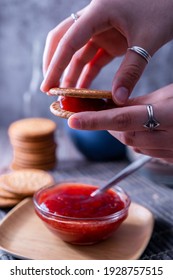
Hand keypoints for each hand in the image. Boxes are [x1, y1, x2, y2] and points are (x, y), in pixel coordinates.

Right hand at [40, 0, 172, 103]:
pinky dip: (88, 72)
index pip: (68, 41)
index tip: (47, 86)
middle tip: (49, 88)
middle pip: (64, 41)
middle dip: (54, 65)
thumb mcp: (148, 39)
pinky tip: (83, 88)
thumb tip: (118, 100)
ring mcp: (102, 29)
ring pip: (78, 52)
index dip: (55, 65)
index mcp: (99, 11)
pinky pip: (94, 57)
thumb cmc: (164, 7)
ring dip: (71, 72)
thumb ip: (132, 70)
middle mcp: (95, 18)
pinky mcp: (111, 38)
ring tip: (66, 94)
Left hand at [67, 83, 172, 161]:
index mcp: (168, 115)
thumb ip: (140, 102)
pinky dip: (133, 139)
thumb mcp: (168, 95)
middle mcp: (167, 137)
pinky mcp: (170, 158)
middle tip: (94, 112)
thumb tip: (112, 104)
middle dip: (105, 124)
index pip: (122, 119)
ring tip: (116, 118)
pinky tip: (137, 129)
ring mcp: (169, 151)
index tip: (72, 119)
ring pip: (131, 144)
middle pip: (123, 135)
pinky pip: (143, 151)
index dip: (95, 120)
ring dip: (119, 132)